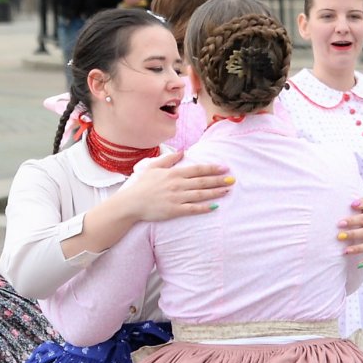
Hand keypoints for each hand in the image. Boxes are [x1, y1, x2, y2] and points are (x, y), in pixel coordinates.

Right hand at [118, 147, 232, 220]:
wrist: (131, 203)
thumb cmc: (141, 185)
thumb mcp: (153, 167)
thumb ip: (169, 159)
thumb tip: (182, 151)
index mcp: (173, 173)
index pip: (196, 169)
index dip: (211, 168)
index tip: (223, 167)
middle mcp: (177, 184)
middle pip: (202, 181)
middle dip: (218, 180)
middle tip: (232, 179)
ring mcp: (176, 198)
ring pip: (200, 194)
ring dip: (215, 192)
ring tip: (227, 190)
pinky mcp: (174, 210)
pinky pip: (192, 209)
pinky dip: (204, 208)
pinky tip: (214, 207)